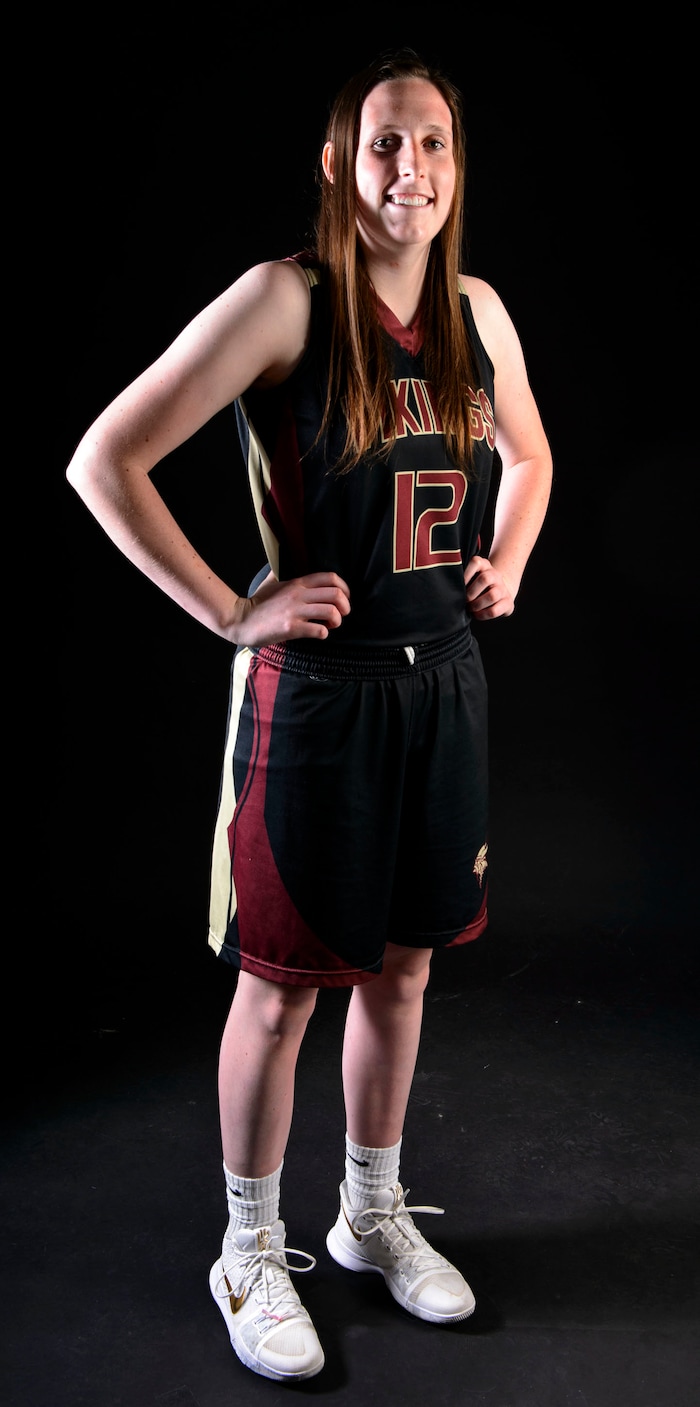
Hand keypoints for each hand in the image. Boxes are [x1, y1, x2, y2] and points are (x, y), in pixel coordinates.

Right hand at [232, 569, 350, 645]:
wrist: (241, 620)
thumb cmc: (256, 603)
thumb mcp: (270, 582)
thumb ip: (279, 572)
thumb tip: (279, 564)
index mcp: (297, 583)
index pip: (331, 578)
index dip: (344, 589)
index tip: (343, 599)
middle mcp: (299, 595)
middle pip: (336, 595)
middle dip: (345, 607)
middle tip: (340, 615)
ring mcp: (295, 611)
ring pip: (331, 612)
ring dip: (337, 621)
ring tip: (330, 625)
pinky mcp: (291, 628)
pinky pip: (319, 630)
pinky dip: (324, 634)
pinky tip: (318, 634)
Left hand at [464, 555, 514, 620]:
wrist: (497, 593)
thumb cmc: (476, 587)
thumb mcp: (470, 577)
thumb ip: (461, 578)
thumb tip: (448, 589)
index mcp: (484, 565)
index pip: (476, 562)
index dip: (465, 574)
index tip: (459, 585)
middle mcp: (495, 575)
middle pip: (485, 579)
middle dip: (471, 593)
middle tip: (464, 600)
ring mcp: (503, 588)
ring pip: (492, 595)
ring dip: (477, 605)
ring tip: (470, 608)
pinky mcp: (508, 602)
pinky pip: (495, 610)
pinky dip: (483, 614)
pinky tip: (476, 614)